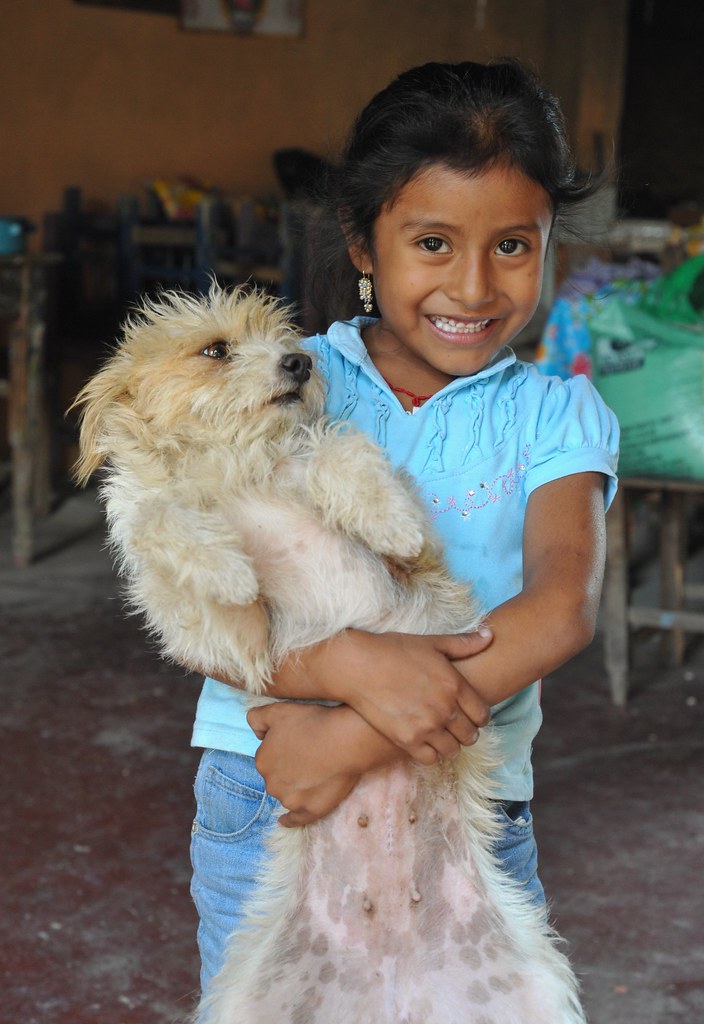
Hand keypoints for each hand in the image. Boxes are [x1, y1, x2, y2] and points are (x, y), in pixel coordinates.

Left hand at [247, 702, 364, 827]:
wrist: (345, 739)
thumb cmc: (313, 722)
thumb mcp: (277, 710)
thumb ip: (256, 719)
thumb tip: (256, 734)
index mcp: (262, 760)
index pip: (268, 758)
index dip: (283, 750)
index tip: (298, 743)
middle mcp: (271, 783)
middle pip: (276, 777)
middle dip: (288, 769)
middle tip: (309, 756)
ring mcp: (290, 800)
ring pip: (287, 794)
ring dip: (295, 787)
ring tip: (316, 772)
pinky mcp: (310, 811)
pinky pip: (294, 820)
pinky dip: (289, 820)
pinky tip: (285, 821)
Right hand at [329, 628, 492, 764]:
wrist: (358, 666)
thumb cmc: (394, 650)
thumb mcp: (432, 643)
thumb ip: (464, 643)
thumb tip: (490, 635)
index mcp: (454, 685)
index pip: (483, 714)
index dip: (479, 716)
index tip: (470, 714)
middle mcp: (445, 709)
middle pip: (471, 735)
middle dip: (466, 731)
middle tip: (455, 726)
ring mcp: (426, 727)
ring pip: (453, 750)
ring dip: (449, 744)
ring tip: (440, 735)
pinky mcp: (407, 740)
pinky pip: (431, 758)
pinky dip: (431, 753)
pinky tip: (424, 741)